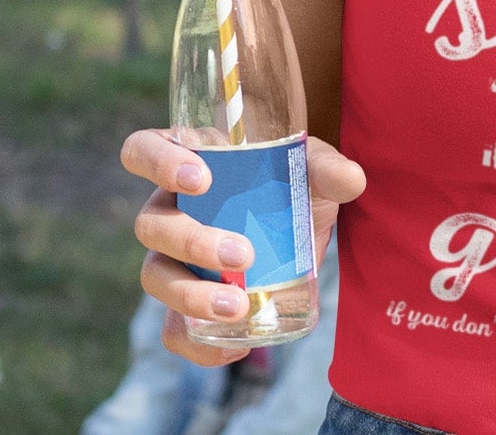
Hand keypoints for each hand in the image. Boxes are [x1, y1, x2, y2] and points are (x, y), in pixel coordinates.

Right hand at [121, 128, 366, 366]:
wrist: (295, 221)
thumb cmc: (289, 179)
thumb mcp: (309, 166)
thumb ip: (328, 168)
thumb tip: (352, 179)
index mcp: (187, 160)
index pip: (142, 150)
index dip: (157, 161)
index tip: (201, 180)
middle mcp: (168, 208)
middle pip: (150, 224)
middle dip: (192, 242)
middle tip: (243, 254)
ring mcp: (171, 259)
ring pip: (155, 276)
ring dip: (190, 296)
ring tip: (238, 306)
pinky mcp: (185, 305)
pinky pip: (172, 330)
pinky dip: (196, 343)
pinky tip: (235, 345)